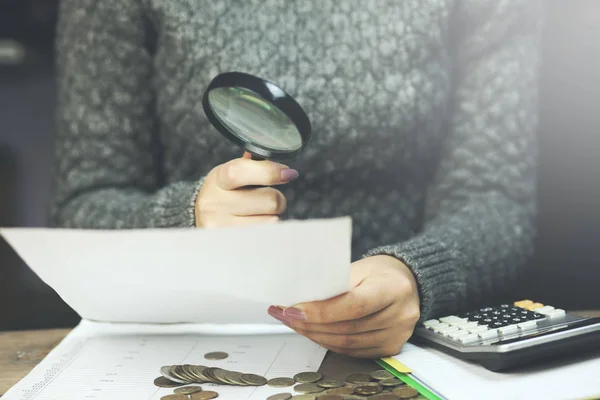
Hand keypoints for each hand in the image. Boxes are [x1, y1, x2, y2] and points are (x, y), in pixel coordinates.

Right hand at [195, 152, 297, 227]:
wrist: (203, 217)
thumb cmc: (226, 191)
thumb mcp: (233, 174)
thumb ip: (255, 167)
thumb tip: (284, 171)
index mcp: (218, 179)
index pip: (242, 172)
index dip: (269, 172)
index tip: (288, 174)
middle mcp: (215, 203)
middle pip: (269, 200)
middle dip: (278, 198)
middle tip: (270, 198)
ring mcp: (220, 226)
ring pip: (271, 220)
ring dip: (272, 216)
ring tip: (259, 213)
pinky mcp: (229, 244)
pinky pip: (265, 236)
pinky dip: (267, 230)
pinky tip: (256, 226)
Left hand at [268, 255, 419, 357]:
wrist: (404, 282)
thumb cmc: (377, 272)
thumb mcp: (358, 268)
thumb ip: (334, 284)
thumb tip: (300, 300)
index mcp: (393, 288)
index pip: (354, 305)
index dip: (321, 311)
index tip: (294, 309)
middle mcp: (400, 314)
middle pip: (348, 328)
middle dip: (310, 325)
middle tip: (285, 316)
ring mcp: (398, 334)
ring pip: (347, 344)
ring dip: (315, 336)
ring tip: (294, 324)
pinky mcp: (391, 348)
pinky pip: (353, 351)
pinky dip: (329, 343)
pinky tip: (314, 333)